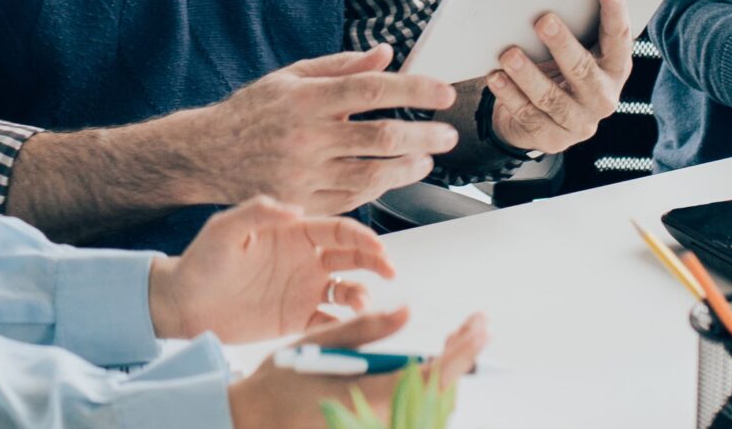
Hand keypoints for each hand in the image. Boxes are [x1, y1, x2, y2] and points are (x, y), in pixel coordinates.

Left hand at [148, 197, 392, 342]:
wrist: (185, 303)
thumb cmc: (202, 260)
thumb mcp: (225, 229)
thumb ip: (259, 213)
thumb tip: (296, 210)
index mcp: (293, 233)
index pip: (337, 230)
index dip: (361, 237)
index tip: (377, 248)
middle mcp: (305, 259)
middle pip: (351, 256)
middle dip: (375, 260)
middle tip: (389, 271)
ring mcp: (303, 289)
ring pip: (346, 288)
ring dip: (361, 294)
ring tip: (360, 304)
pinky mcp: (296, 318)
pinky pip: (328, 322)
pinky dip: (343, 325)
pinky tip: (345, 328)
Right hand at [188, 45, 456, 210]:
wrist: (206, 155)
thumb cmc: (252, 111)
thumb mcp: (291, 76)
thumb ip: (341, 66)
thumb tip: (386, 53)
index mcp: (307, 98)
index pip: (372, 89)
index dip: (414, 90)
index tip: (443, 93)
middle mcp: (307, 136)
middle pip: (381, 137)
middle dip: (424, 135)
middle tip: (447, 133)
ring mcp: (304, 174)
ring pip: (373, 175)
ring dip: (408, 168)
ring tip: (427, 159)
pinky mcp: (302, 204)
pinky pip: (352, 199)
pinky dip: (380, 188)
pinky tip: (393, 178)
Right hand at [226, 308, 488, 428]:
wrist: (252, 423)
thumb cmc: (278, 384)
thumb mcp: (317, 341)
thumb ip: (366, 328)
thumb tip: (406, 313)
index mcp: (370, 396)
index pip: (432, 375)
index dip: (462, 351)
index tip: (479, 327)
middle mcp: (382, 421)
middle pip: (439, 393)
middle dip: (460, 358)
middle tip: (474, 327)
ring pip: (430, 406)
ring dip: (446, 374)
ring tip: (456, 342)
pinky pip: (411, 414)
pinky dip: (427, 390)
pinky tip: (429, 369)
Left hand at [486, 0, 634, 154]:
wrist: (543, 119)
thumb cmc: (561, 70)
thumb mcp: (575, 51)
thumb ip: (576, 28)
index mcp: (615, 69)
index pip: (619, 39)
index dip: (616, 11)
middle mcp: (603, 97)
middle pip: (583, 70)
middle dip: (563, 45)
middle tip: (543, 20)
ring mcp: (579, 122)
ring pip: (551, 98)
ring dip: (528, 75)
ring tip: (508, 54)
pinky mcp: (553, 138)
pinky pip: (528, 115)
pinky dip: (510, 95)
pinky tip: (496, 77)